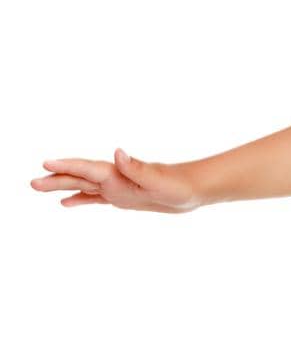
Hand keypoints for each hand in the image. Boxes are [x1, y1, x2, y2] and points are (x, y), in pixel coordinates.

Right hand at [30, 148, 201, 213]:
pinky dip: (80, 199)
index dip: (66, 167)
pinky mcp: (124, 196)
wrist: (195, 188)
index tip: (45, 164)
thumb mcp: (159, 181)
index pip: (87, 169)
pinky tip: (66, 203)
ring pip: (83, 186)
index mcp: (119, 173)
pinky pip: (95, 198)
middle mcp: (115, 177)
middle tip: (32, 182)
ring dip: (62, 186)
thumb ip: (137, 168)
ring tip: (39, 187)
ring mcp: (118, 186)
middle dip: (56, 178)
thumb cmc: (179, 185)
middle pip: (79, 177)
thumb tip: (117, 152)